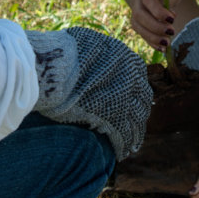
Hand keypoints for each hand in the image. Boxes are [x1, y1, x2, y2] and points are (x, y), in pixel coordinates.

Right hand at [25, 27, 152, 160]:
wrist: (56, 68)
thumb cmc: (66, 53)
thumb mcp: (90, 45)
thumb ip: (99, 53)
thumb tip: (95, 51)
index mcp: (130, 63)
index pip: (139, 83)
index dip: (135, 96)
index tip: (132, 103)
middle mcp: (133, 82)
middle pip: (141, 104)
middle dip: (138, 115)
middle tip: (134, 126)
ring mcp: (125, 102)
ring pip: (137, 123)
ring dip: (135, 134)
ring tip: (131, 145)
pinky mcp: (115, 121)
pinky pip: (125, 137)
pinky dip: (124, 146)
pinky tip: (121, 152)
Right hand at [130, 0, 180, 50]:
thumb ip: (168, 2)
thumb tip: (168, 21)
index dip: (158, 11)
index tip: (172, 19)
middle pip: (139, 15)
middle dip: (155, 27)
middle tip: (171, 32)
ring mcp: (133, 8)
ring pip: (136, 25)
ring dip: (152, 37)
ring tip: (167, 43)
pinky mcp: (136, 18)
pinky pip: (139, 31)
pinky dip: (150, 41)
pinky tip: (161, 47)